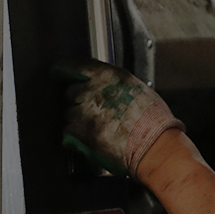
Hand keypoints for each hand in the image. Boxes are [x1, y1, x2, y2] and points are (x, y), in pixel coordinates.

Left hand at [58, 60, 183, 178]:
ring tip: (99, 130)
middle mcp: (93, 90)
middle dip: (79, 101)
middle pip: (72, 91)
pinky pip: (68, 132)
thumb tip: (106, 90)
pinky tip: (93, 141)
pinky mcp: (78, 132)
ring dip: (79, 121)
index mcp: (110, 77)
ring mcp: (83, 111)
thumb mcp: (139, 91)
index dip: (66, 70)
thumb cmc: (154, 123)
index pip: (79, 67)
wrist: (154, 146)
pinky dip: (76, 138)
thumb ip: (116, 87)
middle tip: (94, 113)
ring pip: (69, 113)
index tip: (59, 72)